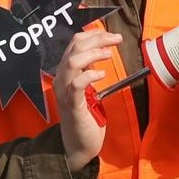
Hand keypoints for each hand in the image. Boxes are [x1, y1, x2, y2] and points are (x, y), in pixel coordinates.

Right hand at [54, 23, 121, 164]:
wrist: (78, 145)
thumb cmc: (85, 116)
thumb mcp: (87, 88)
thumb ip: (88, 69)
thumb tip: (101, 50)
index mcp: (65, 72)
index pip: (74, 43)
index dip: (92, 34)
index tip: (109, 33)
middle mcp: (61, 79)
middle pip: (74, 47)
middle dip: (97, 39)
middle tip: (116, 39)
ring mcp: (65, 92)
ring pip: (73, 62)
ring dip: (93, 53)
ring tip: (109, 55)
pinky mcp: (72, 106)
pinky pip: (77, 85)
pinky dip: (90, 75)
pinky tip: (102, 74)